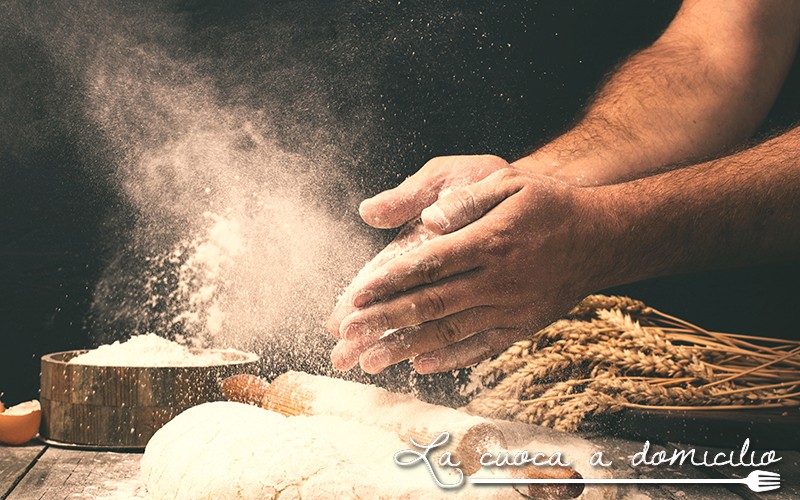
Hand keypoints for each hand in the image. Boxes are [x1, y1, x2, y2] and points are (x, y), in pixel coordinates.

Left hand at [330, 166, 614, 373]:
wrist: (600, 238)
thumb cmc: (549, 204)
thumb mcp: (510, 183)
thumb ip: (466, 201)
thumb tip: (428, 220)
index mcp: (488, 242)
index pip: (427, 264)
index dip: (388, 282)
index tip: (355, 296)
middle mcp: (496, 280)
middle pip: (430, 304)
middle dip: (383, 321)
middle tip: (347, 336)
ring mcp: (509, 307)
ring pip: (449, 332)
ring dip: (406, 347)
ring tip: (370, 362)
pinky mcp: (521, 325)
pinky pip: (480, 347)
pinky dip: (449, 358)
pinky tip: (420, 366)